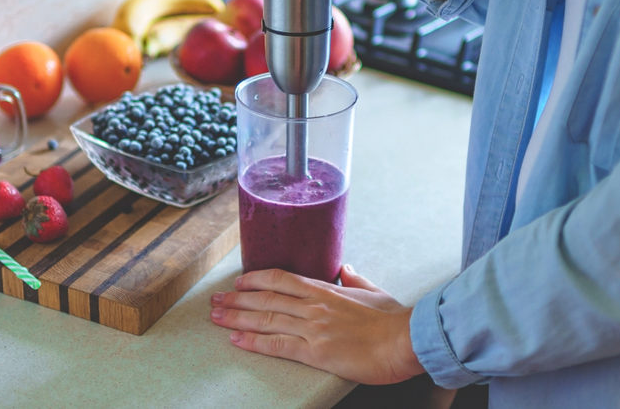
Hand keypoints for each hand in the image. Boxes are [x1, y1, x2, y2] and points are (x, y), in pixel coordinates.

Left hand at [210, 264, 425, 384]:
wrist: (405, 339)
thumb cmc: (393, 319)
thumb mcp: (373, 291)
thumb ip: (356, 279)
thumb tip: (347, 268)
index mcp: (326, 290)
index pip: (281, 279)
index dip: (256, 279)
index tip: (239, 282)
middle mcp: (314, 305)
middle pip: (266, 298)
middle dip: (236, 299)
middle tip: (215, 300)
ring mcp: (313, 327)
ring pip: (265, 318)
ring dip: (236, 317)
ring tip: (216, 316)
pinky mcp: (316, 351)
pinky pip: (277, 345)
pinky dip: (254, 341)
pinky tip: (236, 339)